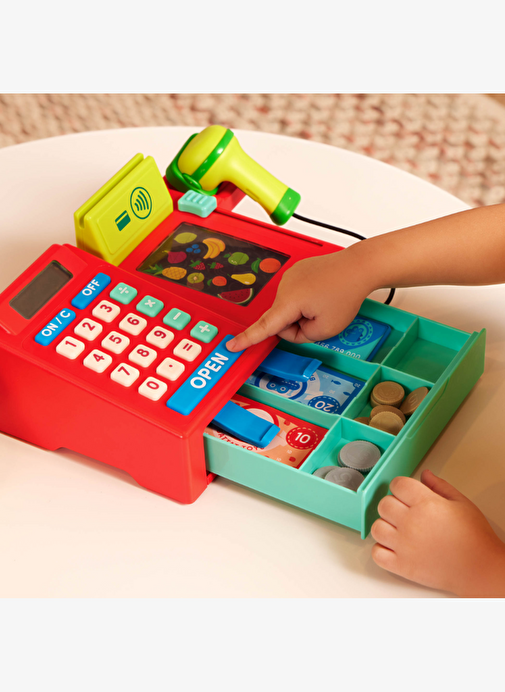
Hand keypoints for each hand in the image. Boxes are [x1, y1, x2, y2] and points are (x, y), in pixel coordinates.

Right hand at [227, 247, 373, 351]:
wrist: (358, 267)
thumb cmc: (346, 294)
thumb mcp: (326, 329)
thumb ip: (302, 336)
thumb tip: (291, 328)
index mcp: (288, 302)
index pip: (264, 327)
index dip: (247, 339)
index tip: (231, 345)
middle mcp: (284, 286)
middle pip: (281, 320)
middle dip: (298, 325)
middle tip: (322, 316)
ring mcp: (290, 277)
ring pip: (289, 308)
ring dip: (303, 311)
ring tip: (325, 301)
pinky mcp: (296, 271)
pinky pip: (295, 295)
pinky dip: (306, 299)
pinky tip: (322, 292)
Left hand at [371, 470, 504, 596]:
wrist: (481, 569)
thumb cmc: (475, 538)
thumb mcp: (461, 503)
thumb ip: (439, 486)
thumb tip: (424, 474)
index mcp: (426, 504)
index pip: (397, 484)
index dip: (401, 486)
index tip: (406, 493)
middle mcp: (411, 523)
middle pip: (384, 504)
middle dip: (393, 505)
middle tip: (405, 511)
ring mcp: (404, 546)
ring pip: (376, 527)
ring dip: (385, 526)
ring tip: (399, 530)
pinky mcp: (402, 566)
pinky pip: (376, 554)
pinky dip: (382, 550)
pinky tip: (394, 547)